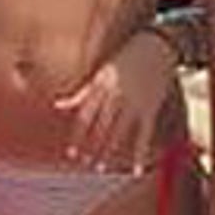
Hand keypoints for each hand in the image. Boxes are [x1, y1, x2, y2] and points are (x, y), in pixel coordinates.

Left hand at [54, 30, 174, 168]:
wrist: (157, 45)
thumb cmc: (125, 58)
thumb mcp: (100, 72)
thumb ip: (81, 92)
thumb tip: (57, 105)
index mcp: (100, 86)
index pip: (85, 117)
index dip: (78, 136)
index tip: (71, 153)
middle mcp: (115, 96)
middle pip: (100, 127)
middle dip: (91, 147)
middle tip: (84, 163)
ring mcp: (134, 103)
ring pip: (118, 133)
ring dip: (108, 152)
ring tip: (99, 167)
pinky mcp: (150, 108)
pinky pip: (144, 135)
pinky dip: (140, 153)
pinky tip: (136, 169)